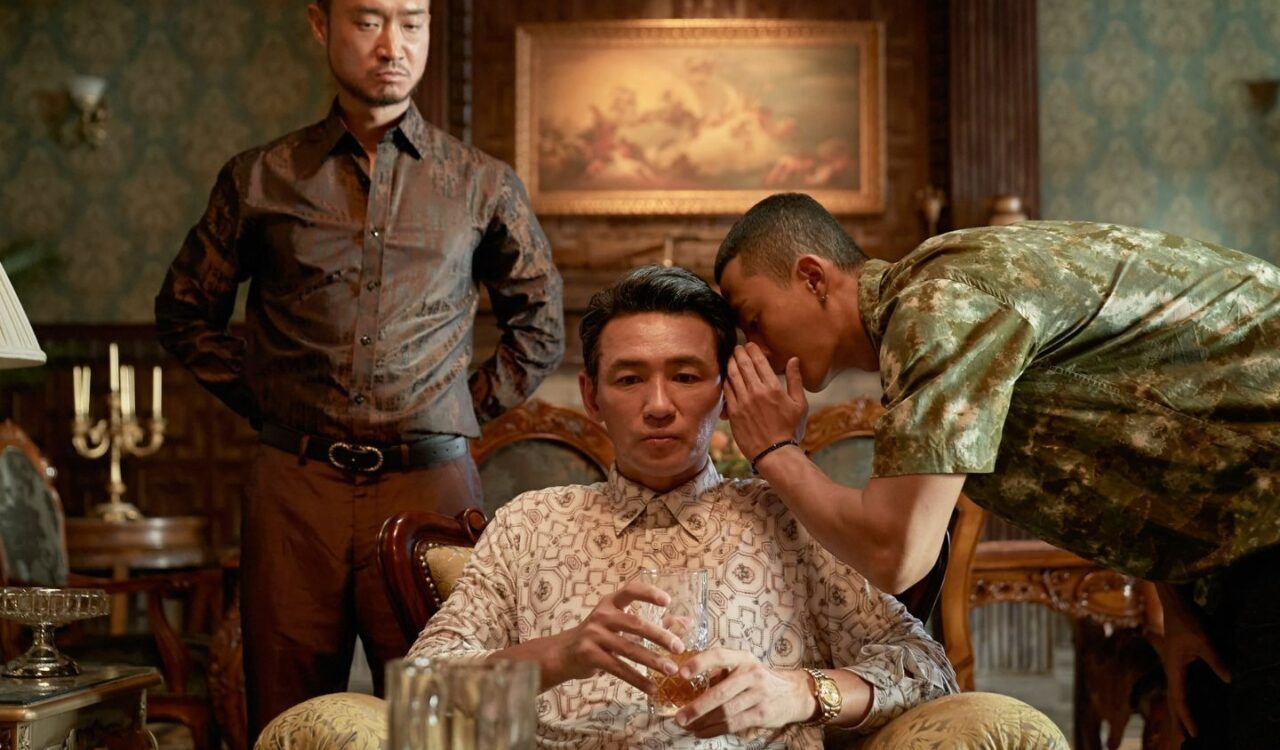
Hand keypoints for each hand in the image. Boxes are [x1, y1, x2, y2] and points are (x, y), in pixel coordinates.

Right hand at [546, 581, 685, 693]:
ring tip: (671, 670)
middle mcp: (602, 616)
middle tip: (679, 647)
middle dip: (660, 637)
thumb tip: (683, 623)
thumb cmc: (597, 636)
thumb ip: (646, 622)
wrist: (562, 653)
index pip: (630, 591)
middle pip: (636, 624)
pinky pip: (619, 669)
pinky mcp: (590, 656)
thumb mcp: (616, 622)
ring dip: (653, 661)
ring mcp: (594, 635)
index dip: (649, 593)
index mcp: (610, 603)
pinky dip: (638, 680)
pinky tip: (652, 688)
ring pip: (629, 649)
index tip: (668, 602)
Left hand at [672, 648, 813, 737]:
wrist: (793, 693)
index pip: (719, 656)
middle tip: (679, 717)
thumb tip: (693, 685)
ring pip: (725, 712)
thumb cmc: (759, 679)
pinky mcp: (762, 714)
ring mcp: (759, 695)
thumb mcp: (743, 666)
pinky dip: (715, 730)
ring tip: (688, 727)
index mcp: (743, 658)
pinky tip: (703, 732)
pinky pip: (734, 724)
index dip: (700, 663)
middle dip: (696, 707)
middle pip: (720, 692)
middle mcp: (752, 674)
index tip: (681, 673)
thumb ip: (721, 673)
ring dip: (703, 722)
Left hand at [724, 343, 807, 461]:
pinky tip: (727, 376)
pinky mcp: (733, 412)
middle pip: (743, 365)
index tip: (750, 345)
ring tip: (731, 357)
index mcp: (773, 388)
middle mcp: (756, 392)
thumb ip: (795, 380)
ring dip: (731, 363)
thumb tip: (794, 360)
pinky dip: (726, 380)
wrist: (774, 452)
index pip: (759, 362)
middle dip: (739, 353)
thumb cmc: (790, 429)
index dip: (753, 350)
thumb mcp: (800, 404)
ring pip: (733, 375)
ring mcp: (743, 402)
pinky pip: (727, 391)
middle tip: (738, 347)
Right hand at [1153, 592, 1229, 739]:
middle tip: (1185, 739)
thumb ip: (1216, 661)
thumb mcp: (1204, 642)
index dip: (1187, 718)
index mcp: (1174, 669)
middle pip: (1174, 701)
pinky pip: (1180, 685)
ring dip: (1180, 710)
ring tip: (1185, 725)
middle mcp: (1172, 670)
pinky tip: (1189, 701)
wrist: (1175, 603)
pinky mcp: (1178, 661)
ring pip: (1176, 693)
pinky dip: (1183, 698)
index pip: (1179, 700)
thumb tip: (1229, 680)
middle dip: (1179, 720)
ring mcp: (1174, 666)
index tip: (1194, 734)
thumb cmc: (1187, 622)